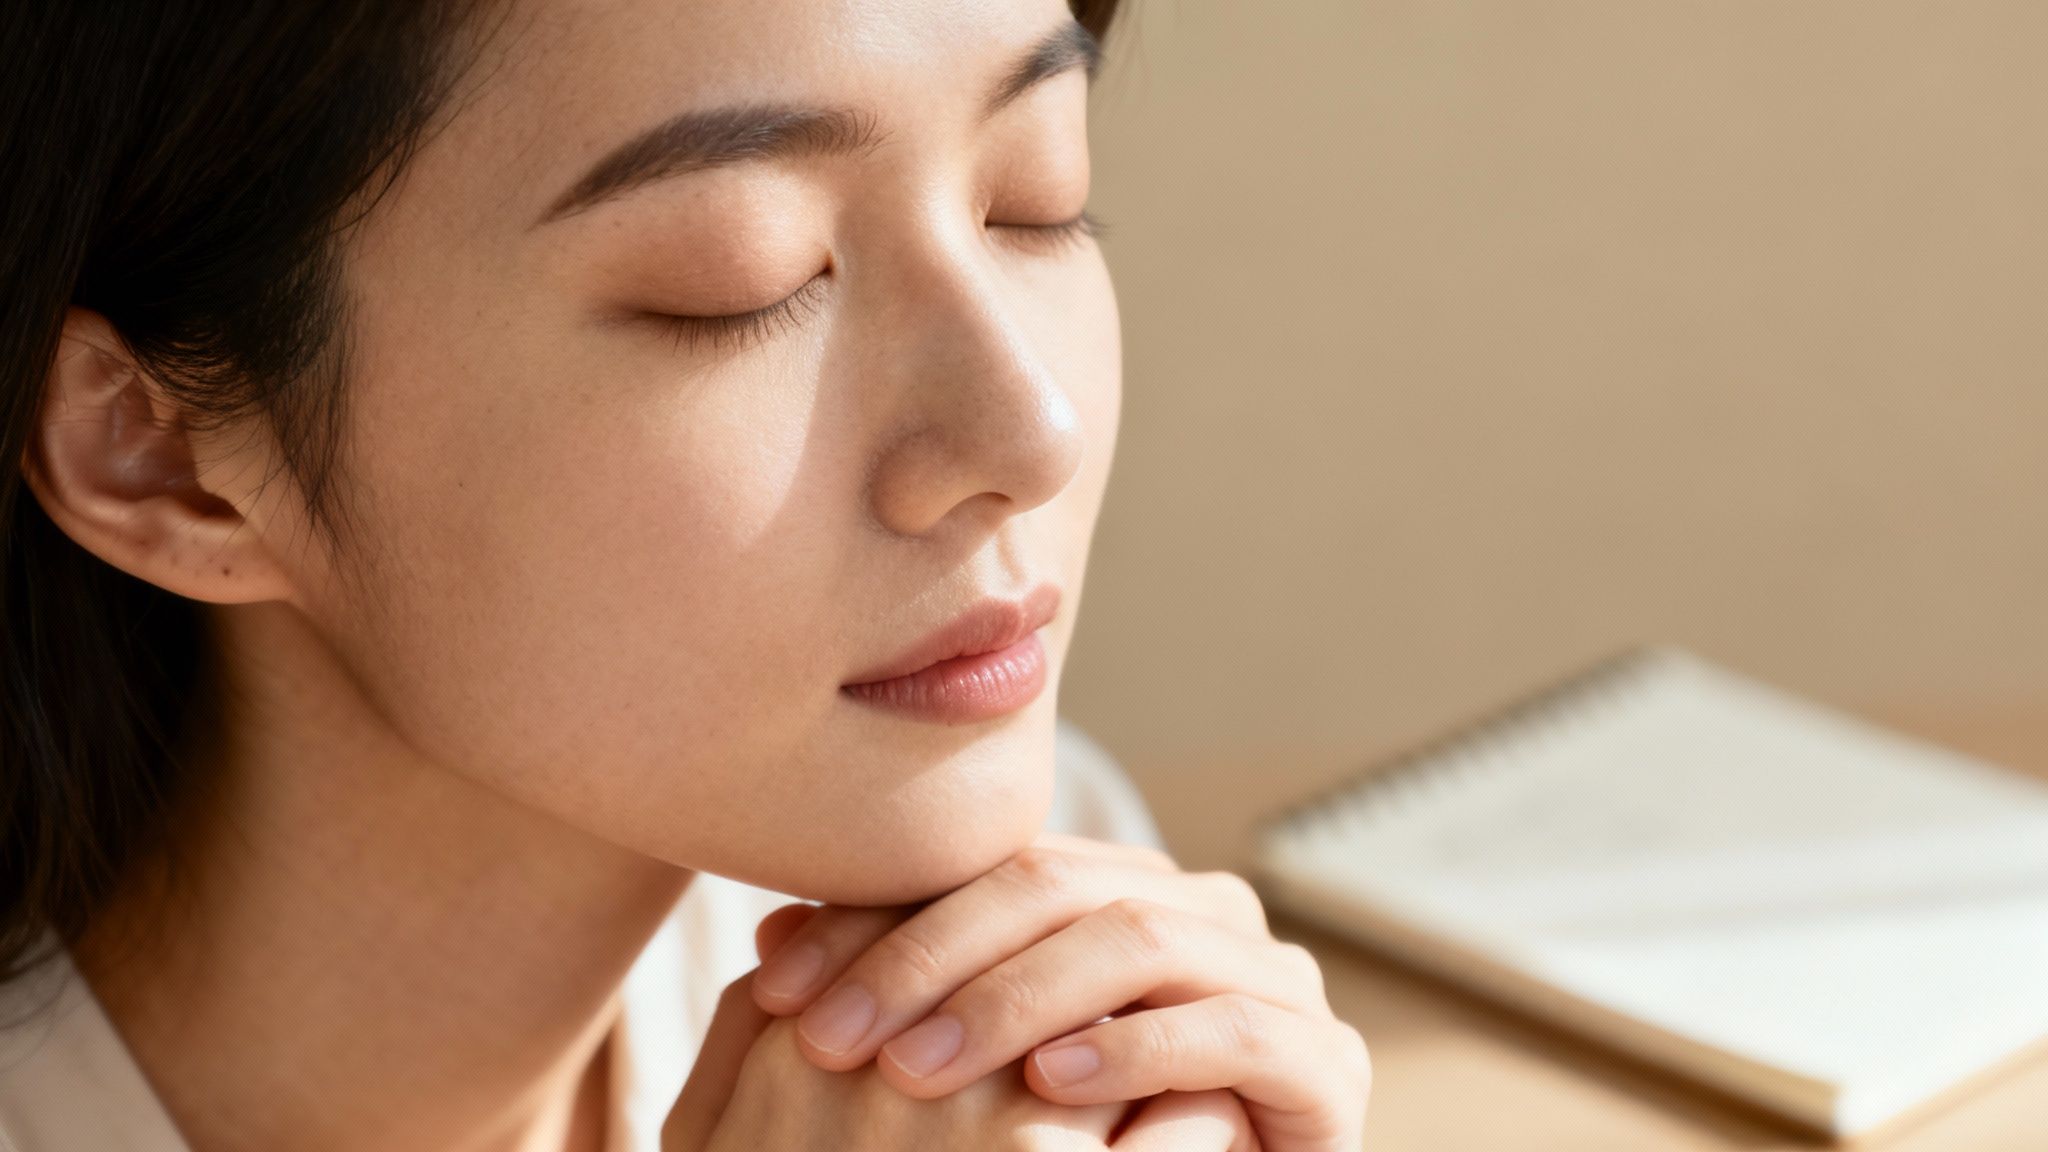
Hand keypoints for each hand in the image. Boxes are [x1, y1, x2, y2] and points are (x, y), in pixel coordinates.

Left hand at [747, 833, 1369, 1151]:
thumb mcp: (962, 1077)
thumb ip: (897, 997)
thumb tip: (769, 939)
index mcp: (1115, 895)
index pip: (985, 870)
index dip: (877, 921)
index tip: (777, 986)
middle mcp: (1197, 914)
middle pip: (1056, 889)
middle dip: (932, 957)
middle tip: (835, 1035)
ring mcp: (1269, 979)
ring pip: (1137, 940)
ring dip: (1021, 999)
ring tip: (922, 1065)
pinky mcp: (1319, 1063)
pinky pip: (1228, 1031)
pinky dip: (1137, 1050)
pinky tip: (1053, 1084)